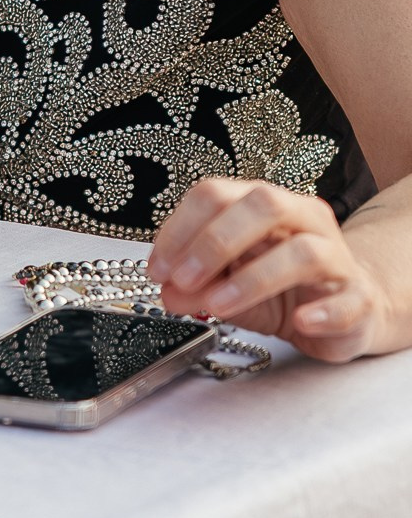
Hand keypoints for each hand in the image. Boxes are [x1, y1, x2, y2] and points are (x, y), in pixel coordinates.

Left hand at [149, 177, 388, 361]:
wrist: (347, 310)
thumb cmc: (282, 289)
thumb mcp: (226, 286)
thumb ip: (196, 286)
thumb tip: (167, 292)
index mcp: (264, 205)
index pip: (217, 194)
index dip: (180, 228)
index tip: (158, 268)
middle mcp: (304, 219)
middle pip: (263, 205)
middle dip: (214, 242)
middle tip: (183, 279)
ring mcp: (337, 257)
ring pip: (303, 252)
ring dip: (254, 279)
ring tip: (219, 305)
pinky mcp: (359, 298)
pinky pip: (346, 300)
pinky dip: (321, 311)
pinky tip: (300, 322)